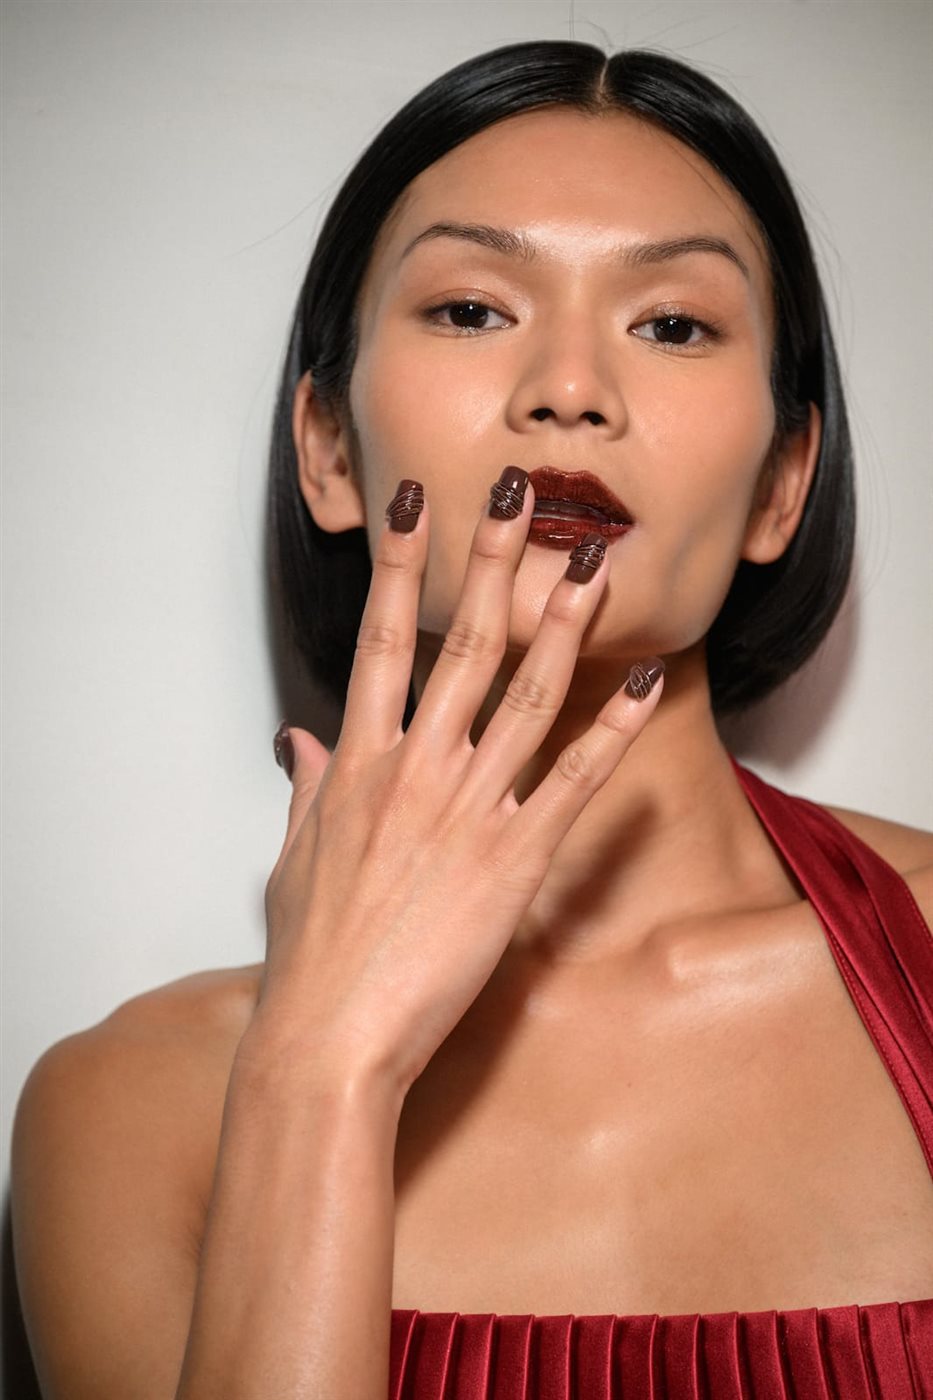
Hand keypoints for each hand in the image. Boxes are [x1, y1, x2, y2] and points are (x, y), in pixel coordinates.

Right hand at [261, 471, 663, 1099]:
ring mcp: (467, 808)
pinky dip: (612, 727)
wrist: (330, 1037)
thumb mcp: (294, 858)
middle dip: (491, 558)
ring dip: (563, 620)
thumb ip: (306, 786)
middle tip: (515, 490)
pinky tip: (644, 680)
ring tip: (590, 562)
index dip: (401, 566)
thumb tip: (296, 738)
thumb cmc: (310, 954)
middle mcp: (413, 768)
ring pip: (524, 692)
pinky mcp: (514, 857)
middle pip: (462, 642)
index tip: (415, 505)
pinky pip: (574, 778)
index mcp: (357, 762)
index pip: (382, 639)